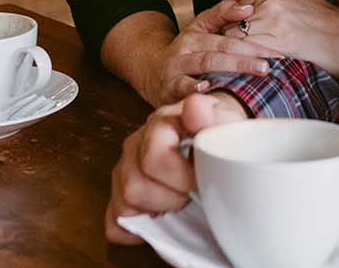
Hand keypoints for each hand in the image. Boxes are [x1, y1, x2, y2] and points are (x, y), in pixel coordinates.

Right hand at [105, 92, 247, 244]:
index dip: (180, 179)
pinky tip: (159, 219)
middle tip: (192, 193)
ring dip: (157, 211)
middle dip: (171, 198)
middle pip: (135, 186)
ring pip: (125, 204)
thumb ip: (212, 115)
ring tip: (179, 202)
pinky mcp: (119, 195)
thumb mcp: (223, 120)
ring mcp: (123, 171)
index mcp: (159, 124)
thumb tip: (194, 108)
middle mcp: (134, 145)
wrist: (210, 136)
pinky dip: (137, 230)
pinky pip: (115, 224)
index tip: (201, 182)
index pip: (154, 159)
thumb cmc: (215, 132)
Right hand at [141, 0, 283, 106]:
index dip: (249, 36)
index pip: (226, 33)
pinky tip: (209, 88)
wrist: (151, 71)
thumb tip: (247, 6)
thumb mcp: (200, 30)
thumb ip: (222, 15)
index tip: (272, 43)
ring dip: (232, 68)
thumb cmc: (185, 52)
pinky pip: (182, 87)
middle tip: (270, 63)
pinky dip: (195, 88)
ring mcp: (177, 68)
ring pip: (206, 64)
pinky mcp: (169, 89)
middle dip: (247, 56)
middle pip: (220, 49)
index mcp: (197, 33)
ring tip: (255, 70)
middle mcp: (186, 48)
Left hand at [227, 0, 338, 77]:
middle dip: (227, 34)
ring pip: (236, 34)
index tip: (225, 33)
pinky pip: (249, 49)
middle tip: (222, 49)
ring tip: (230, 60)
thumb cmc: (324, 18)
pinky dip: (243, 57)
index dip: (228, 21)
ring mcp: (273, 19)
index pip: (235, 3)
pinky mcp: (278, 40)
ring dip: (231, 48)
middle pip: (231, 18)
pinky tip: (244, 65)